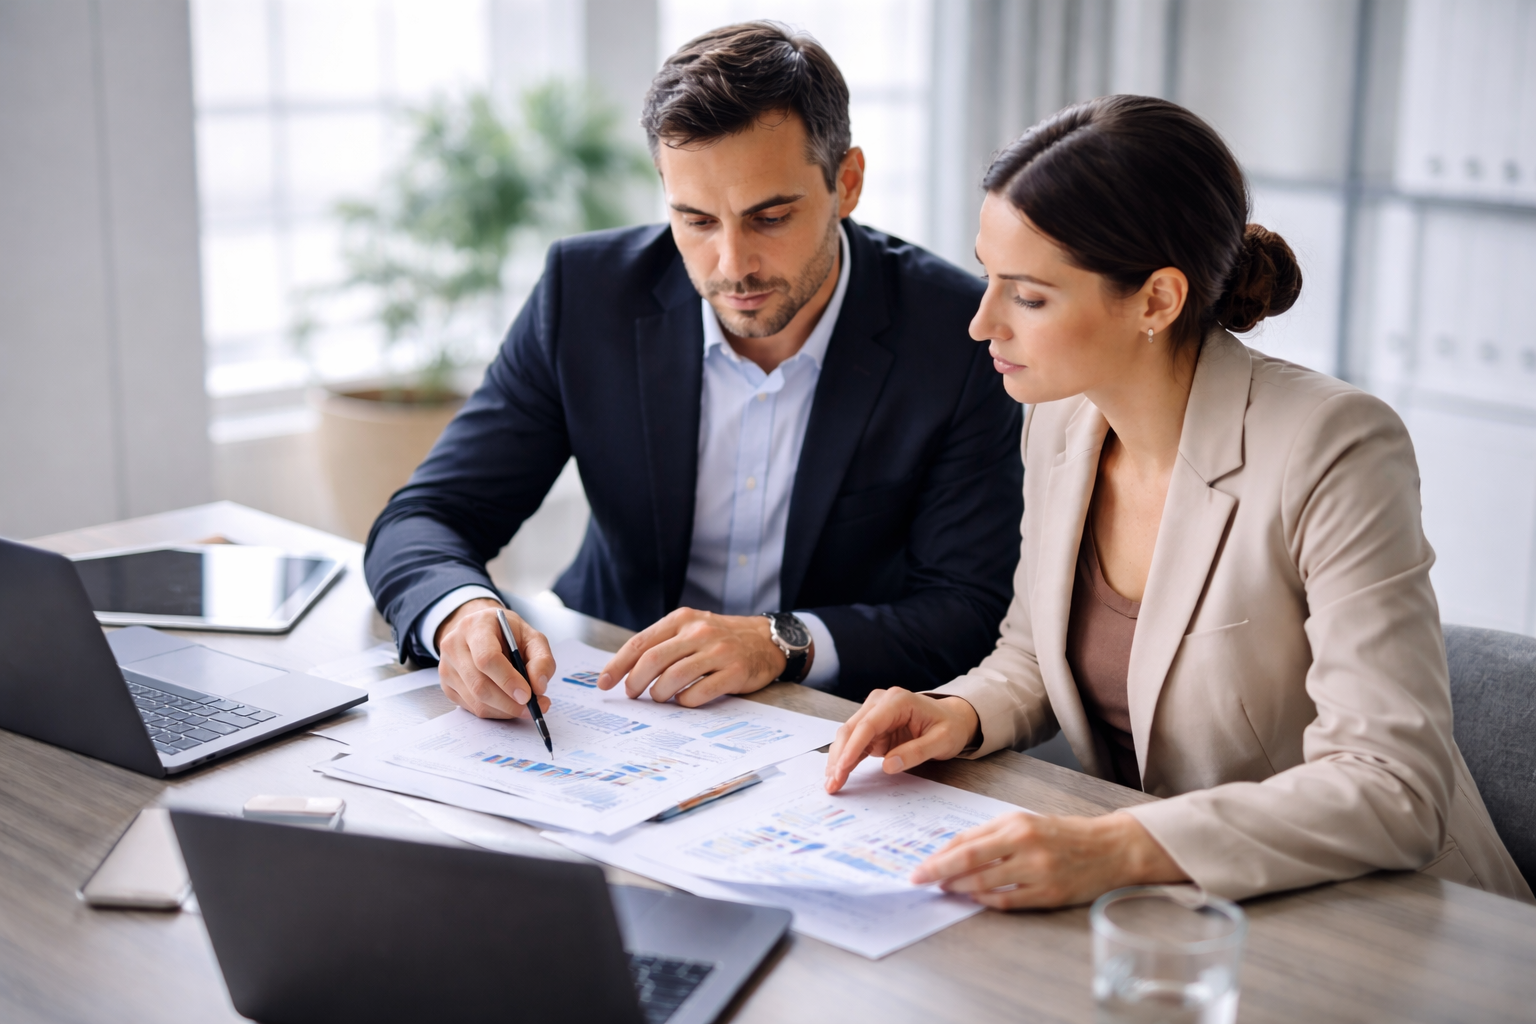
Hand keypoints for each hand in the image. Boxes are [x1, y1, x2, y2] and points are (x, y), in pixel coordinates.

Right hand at [434, 599, 555, 718]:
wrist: (481, 631)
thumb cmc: (507, 634)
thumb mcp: (532, 637)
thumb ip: (542, 660)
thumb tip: (539, 687)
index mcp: (476, 627)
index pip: (486, 658)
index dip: (508, 680)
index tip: (527, 695)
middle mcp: (454, 646)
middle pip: (480, 684)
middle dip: (509, 703)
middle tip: (532, 708)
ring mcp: (446, 667)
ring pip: (476, 701)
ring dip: (505, 710)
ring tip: (525, 706)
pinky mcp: (447, 686)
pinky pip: (472, 708)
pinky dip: (495, 711)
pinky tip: (508, 704)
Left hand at [597, 608, 790, 705]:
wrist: (766, 640)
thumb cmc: (721, 638)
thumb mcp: (691, 628)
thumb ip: (664, 643)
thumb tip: (626, 671)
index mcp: (682, 619)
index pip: (640, 643)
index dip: (617, 665)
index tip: (603, 682)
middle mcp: (698, 632)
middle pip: (653, 660)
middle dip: (635, 682)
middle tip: (632, 694)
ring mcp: (718, 652)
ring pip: (673, 678)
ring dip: (659, 694)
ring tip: (660, 697)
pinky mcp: (734, 672)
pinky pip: (699, 693)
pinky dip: (685, 701)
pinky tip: (684, 700)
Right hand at [823, 687, 979, 792]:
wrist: (953, 719)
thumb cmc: (949, 727)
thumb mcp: (942, 741)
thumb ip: (916, 752)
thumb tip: (889, 765)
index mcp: (897, 701)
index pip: (868, 724)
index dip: (853, 747)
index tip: (843, 768)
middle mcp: (880, 702)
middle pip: (851, 729)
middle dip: (840, 757)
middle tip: (832, 782)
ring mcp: (874, 713)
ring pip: (847, 735)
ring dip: (838, 759)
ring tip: (831, 783)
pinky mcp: (872, 726)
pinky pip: (854, 742)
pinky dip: (845, 758)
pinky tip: (837, 774)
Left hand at [908, 811, 1188, 908]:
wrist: (1111, 848)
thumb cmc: (1065, 834)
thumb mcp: (1027, 822)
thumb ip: (992, 835)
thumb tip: (954, 850)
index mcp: (1017, 823)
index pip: (967, 840)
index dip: (939, 854)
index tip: (920, 866)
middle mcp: (1025, 844)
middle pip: (969, 860)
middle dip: (938, 871)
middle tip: (918, 880)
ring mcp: (1037, 871)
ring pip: (985, 883)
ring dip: (959, 888)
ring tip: (945, 889)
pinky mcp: (1048, 894)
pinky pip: (1007, 901)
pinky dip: (986, 901)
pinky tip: (974, 899)